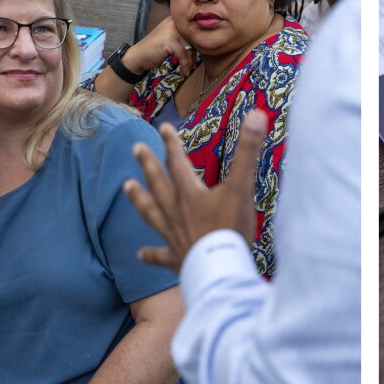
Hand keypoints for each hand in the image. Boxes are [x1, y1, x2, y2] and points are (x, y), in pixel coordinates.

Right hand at [123, 17, 196, 77]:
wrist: (139, 56)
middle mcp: (174, 22)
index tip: (195, 58)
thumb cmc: (156, 50)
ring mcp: (171, 30)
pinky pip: (183, 56)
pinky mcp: (169, 41)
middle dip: (193, 56)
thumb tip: (205, 44)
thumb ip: (184, 37)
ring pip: (190, 49)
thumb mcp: (171, 38)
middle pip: (193, 40)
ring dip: (190, 63)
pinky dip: (185, 66)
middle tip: (191, 67)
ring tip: (186, 70)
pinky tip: (182, 72)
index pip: (194, 32)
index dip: (197, 46)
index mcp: (176, 20)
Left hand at [123, 111, 267, 272]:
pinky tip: (140, 254)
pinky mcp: (175, 259)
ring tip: (126, 186)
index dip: (171, 143)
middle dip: (148, 164)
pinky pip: (159, 255)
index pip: (177, 162)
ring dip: (139, 198)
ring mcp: (172, 235)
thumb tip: (257, 115)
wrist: (220, 269)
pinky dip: (149, 254)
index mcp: (190, 194)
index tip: (164, 127)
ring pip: (150, 213)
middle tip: (136, 148)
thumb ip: (248, 151)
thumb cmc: (230, 228)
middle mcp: (176, 211)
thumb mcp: (242, 187)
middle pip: (158, 183)